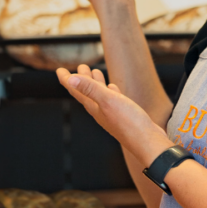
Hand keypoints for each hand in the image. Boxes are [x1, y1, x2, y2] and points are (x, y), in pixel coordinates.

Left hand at [57, 65, 173, 165]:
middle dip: (81, 78)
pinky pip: (112, 100)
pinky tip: (113, 88)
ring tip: (95, 72)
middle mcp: (100, 111)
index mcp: (94, 107)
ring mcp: (111, 114)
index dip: (66, 80)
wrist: (147, 141)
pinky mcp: (123, 115)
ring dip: (95, 83)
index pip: (76, 91)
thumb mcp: (108, 101)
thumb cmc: (129, 122)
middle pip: (87, 92)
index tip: (59, 70)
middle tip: (80, 66)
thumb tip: (69, 79)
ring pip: (100, 95)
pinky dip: (110, 92)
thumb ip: (90, 89)